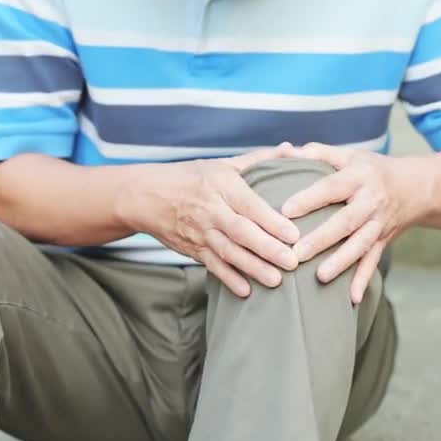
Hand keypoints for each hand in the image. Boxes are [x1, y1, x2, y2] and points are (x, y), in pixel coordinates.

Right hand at [120, 147, 299, 297]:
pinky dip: (228, 279)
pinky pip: (212, 266)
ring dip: (252, 268)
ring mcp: (201, 232)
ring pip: (229, 253)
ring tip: (276, 280)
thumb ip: (259, 159)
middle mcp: (211, 210)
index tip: (294, 234)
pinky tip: (245, 291)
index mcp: (221, 186)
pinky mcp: (193, 250)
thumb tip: (290, 149)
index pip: (249, 205)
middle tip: (292, 261)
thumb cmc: (192, 177)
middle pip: (241, 232)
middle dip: (267, 248)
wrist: (147, 196)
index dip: (271, 221)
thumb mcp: (223, 164)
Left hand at [278, 142, 416, 303]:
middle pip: (346, 221)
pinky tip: (352, 299)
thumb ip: (317, 152)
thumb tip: (285, 150)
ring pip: (360, 245)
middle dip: (322, 238)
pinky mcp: (384, 241)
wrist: (416, 187)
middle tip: (297, 252)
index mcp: (359, 177)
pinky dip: (364, 280)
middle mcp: (371, 201)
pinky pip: (373, 262)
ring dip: (341, 262)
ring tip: (320, 277)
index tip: (286, 210)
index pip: (331, 187)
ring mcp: (379, 224)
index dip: (310, 198)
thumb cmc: (372, 169)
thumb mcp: (349, 155)